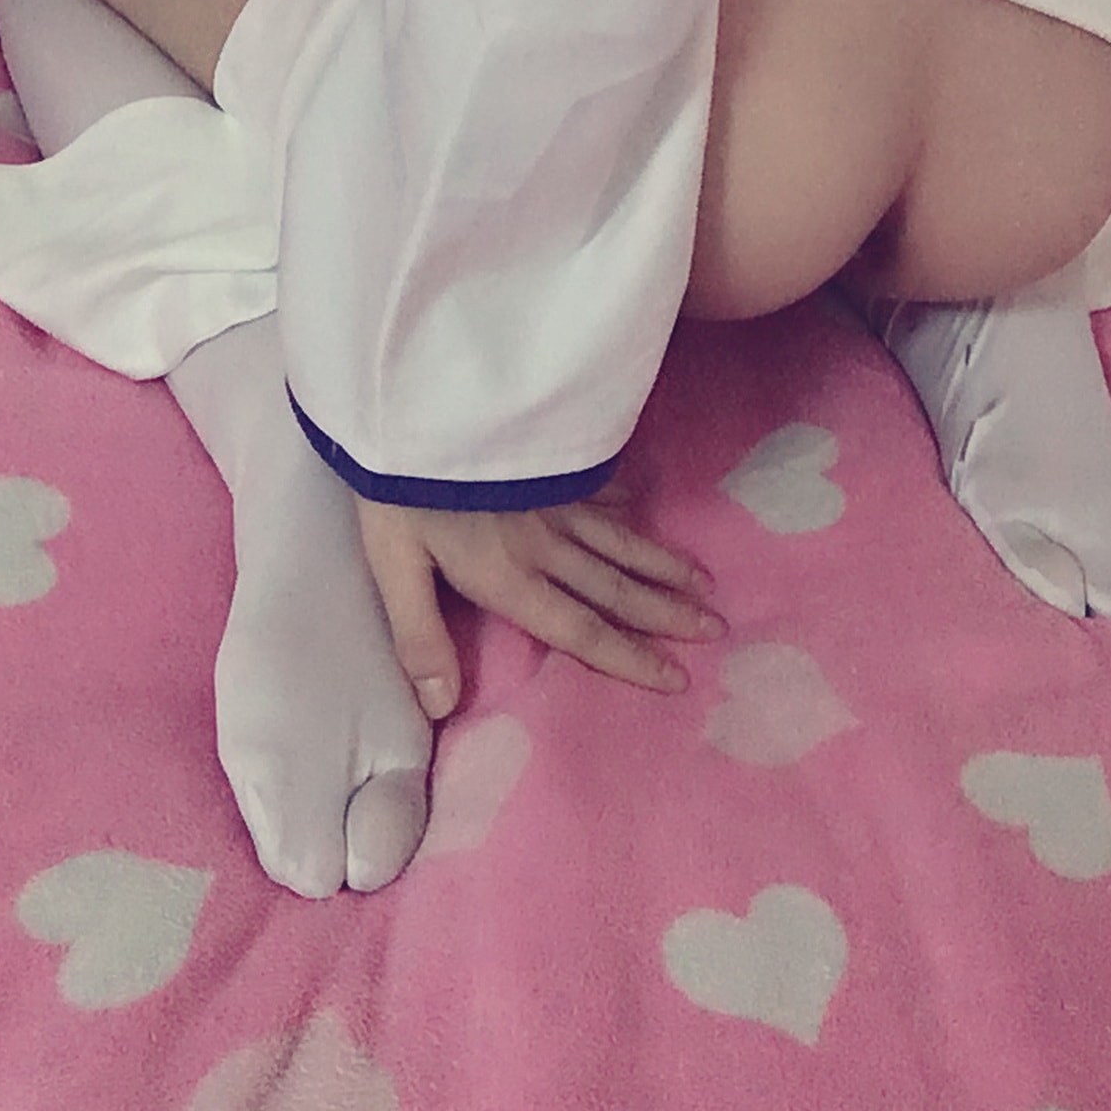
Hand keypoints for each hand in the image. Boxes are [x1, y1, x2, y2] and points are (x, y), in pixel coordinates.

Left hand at [354, 484, 723, 720]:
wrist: (422, 403)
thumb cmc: (399, 488)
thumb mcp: (394, 566)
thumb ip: (420, 637)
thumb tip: (442, 708)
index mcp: (509, 577)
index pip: (580, 630)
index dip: (629, 658)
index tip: (676, 677)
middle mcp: (544, 545)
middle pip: (615, 588)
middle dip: (667, 613)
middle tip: (716, 629)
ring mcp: (553, 500)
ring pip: (621, 539)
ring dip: (663, 565)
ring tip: (704, 582)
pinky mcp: (549, 465)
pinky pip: (600, 489)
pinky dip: (625, 502)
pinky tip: (642, 505)